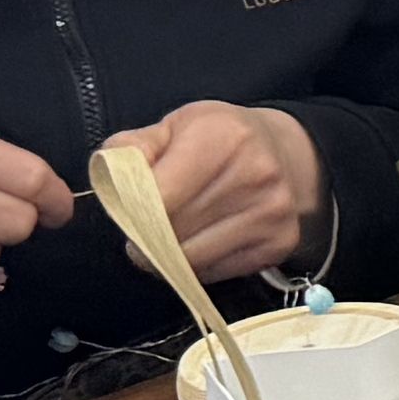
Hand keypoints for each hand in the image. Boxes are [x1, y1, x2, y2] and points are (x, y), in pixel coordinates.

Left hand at [108, 100, 324, 280]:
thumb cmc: (220, 140)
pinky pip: (215, 273)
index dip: (133, 210)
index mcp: (223, 137)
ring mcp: (272, 212)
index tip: (128, 210)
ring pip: (191, 259)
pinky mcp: (280, 243)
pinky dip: (199, 265)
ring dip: (170, 254)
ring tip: (174, 234)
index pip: (159, 196)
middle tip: (146, 225)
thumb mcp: (175, 126)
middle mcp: (255, 174)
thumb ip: (133, 149)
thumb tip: (111, 181)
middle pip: (172, 231)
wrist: (287, 154)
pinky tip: (205, 240)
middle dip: (149, 233)